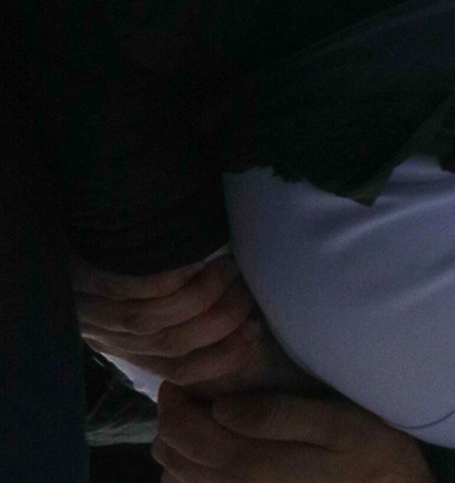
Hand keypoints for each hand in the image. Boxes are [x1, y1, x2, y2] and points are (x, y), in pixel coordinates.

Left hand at [75, 253, 297, 392]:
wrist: (58, 229)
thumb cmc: (116, 261)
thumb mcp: (142, 301)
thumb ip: (178, 316)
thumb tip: (241, 323)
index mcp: (127, 345)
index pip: (176, 369)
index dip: (220, 357)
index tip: (253, 333)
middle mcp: (108, 333)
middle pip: (168, 344)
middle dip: (218, 323)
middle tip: (246, 294)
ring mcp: (91, 308)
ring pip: (150, 319)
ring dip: (200, 298)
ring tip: (229, 270)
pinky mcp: (81, 279)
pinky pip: (130, 286)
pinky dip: (168, 279)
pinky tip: (196, 260)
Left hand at [154, 385, 434, 482]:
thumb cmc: (366, 447)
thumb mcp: (335, 421)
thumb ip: (279, 414)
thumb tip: (222, 406)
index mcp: (252, 462)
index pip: (186, 433)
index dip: (173, 404)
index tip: (181, 380)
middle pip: (175, 456)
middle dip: (170, 421)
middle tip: (186, 393)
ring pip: (178, 476)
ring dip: (176, 445)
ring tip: (196, 417)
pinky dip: (186, 469)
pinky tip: (209, 450)